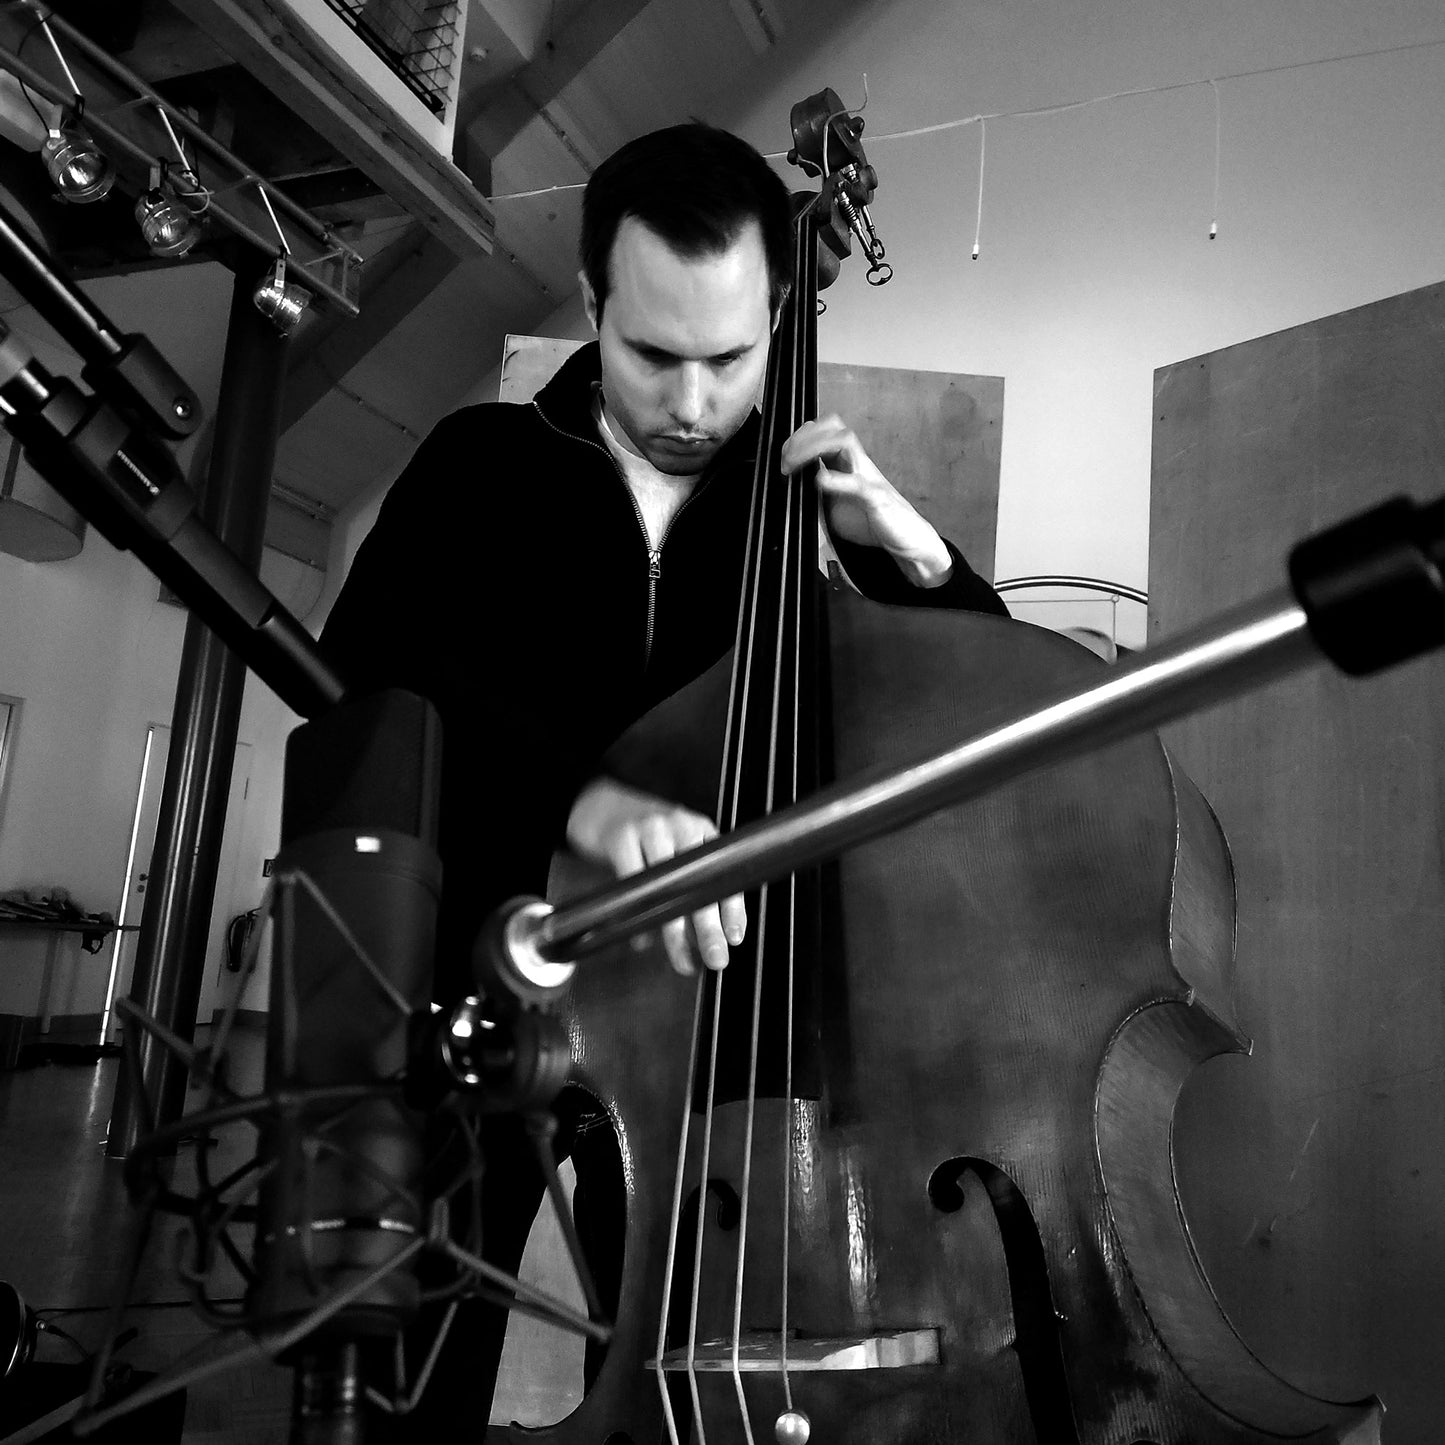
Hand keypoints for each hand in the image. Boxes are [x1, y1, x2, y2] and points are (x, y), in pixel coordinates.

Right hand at [565, 776, 745, 976]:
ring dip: (677, 929)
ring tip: (683, 960)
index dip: (733, 908)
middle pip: (700, 882)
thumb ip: (688, 888)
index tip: (735, 938)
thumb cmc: (643, 837)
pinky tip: (641, 939)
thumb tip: (700, 943)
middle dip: (710, 926)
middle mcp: (682, 826)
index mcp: (702, 832)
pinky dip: (637, 915)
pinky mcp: (622, 836)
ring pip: (668, 888)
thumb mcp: (674, 852)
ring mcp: (652, 829)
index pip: (724, 872)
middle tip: (717, 958)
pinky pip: (633, 883)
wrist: (599, 805)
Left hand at [780, 415, 953, 586]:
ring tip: (795, 465)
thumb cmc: (873, 521)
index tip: (782, 459)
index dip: (798, 439)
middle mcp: (857, 464)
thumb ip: (813, 497)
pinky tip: (820, 480)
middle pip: (832, 428)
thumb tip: (787, 495)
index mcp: (846, 464)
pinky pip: (857, 482)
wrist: (906, 540)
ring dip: (814, 448)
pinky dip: (836, 479)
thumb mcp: (833, 509)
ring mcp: (868, 477)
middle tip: (786, 460)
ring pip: (844, 443)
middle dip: (804, 436)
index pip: (822, 434)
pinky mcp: (877, 497)